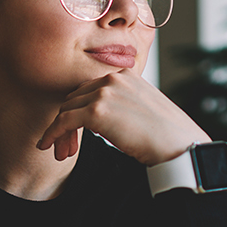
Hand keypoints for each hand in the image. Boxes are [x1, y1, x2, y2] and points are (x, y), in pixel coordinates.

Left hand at [37, 70, 211, 164]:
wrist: (180, 146)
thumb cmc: (168, 135)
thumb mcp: (143, 109)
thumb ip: (122, 105)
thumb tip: (104, 119)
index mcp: (125, 74)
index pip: (89, 89)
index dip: (79, 111)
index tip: (75, 132)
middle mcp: (113, 77)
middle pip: (74, 98)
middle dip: (67, 121)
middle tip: (65, 146)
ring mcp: (104, 92)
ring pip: (66, 109)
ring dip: (60, 131)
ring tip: (60, 151)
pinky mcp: (97, 111)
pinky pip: (63, 121)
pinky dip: (52, 133)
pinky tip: (47, 146)